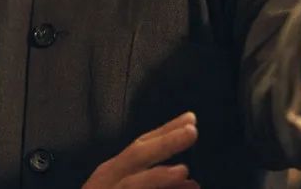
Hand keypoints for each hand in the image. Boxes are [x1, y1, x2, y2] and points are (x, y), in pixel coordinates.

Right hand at [83, 112, 200, 188]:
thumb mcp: (130, 186)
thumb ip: (158, 182)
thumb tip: (193, 183)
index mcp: (114, 171)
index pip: (142, 145)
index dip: (166, 130)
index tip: (191, 118)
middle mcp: (108, 179)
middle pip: (136, 156)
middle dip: (164, 143)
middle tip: (192, 131)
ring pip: (132, 185)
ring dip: (157, 177)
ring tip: (182, 170)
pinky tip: (176, 187)